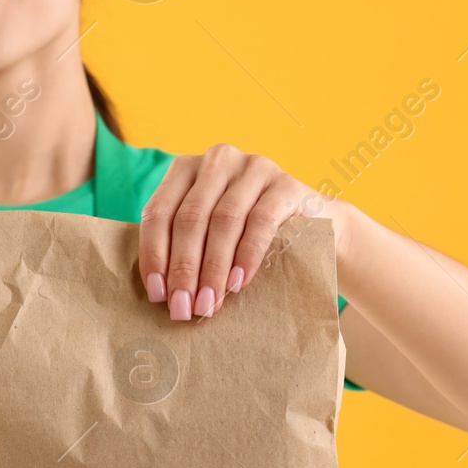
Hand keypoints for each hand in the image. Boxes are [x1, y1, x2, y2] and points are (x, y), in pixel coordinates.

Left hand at [138, 144, 350, 319]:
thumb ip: (182, 246)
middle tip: (182, 307)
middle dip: (183, 268)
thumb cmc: (246, 234)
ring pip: (223, 220)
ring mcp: (253, 167)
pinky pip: (261, 222)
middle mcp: (217, 160)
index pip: (159, 211)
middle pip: (190, 217)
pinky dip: (246, 255)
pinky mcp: (287, 184)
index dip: (153, 254)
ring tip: (209, 303)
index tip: (156, 294)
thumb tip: (159, 292)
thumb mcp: (209, 231)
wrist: (314, 226)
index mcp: (186, 168)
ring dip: (213, 268)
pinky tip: (238, 283)